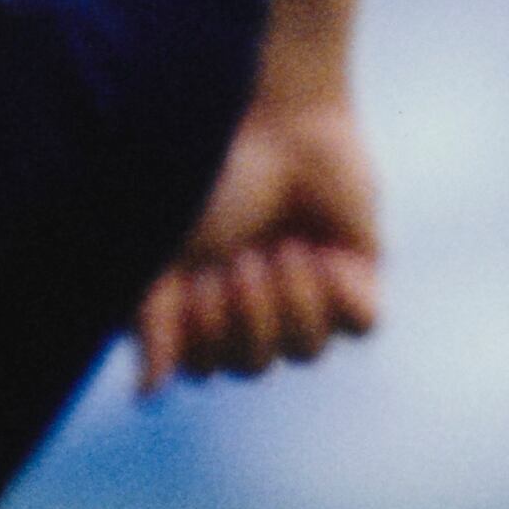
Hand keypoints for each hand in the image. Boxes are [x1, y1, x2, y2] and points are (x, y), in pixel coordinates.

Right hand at [132, 81, 381, 393]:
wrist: (275, 114)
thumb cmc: (209, 173)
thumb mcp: (164, 246)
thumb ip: (151, 319)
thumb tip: (146, 393)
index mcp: (206, 307)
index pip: (207, 367)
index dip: (204, 331)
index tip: (200, 278)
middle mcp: (256, 310)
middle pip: (256, 364)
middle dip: (247, 312)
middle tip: (243, 258)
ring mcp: (309, 295)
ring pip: (308, 351)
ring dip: (292, 298)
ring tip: (285, 247)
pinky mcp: (357, 276)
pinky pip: (362, 324)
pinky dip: (340, 295)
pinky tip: (321, 253)